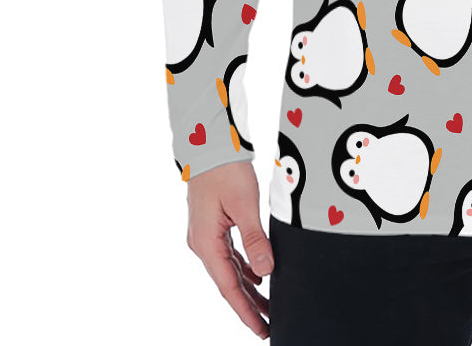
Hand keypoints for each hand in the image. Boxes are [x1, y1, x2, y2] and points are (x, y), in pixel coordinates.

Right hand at [186, 160, 272, 338]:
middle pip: (228, 283)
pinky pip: (229, 255)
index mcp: (207, 243)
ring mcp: (206, 235)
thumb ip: (255, 239)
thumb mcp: (245, 204)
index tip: (261, 329)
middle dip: (248, 305)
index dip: (245, 311)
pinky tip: (258, 275)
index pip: (229, 287)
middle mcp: (202, 244)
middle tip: (269, 325)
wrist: (210, 144)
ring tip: (268, 306)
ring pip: (229, 270)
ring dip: (248, 288)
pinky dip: (244, 268)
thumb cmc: (226, 170)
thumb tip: (266, 271)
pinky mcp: (213, 226)